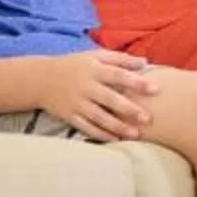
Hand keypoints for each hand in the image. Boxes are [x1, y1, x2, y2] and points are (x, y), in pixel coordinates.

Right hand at [43, 51, 159, 140]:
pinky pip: (86, 127)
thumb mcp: (94, 56)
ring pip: (99, 117)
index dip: (137, 82)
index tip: (155, 89)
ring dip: (117, 126)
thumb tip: (145, 62)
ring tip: (135, 135)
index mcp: (94, 69)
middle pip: (110, 99)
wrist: (40, 79)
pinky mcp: (70, 116)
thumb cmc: (74, 65)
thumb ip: (120, 59)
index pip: (118, 75)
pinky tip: (115, 141)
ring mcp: (77, 103)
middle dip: (129, 109)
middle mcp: (86, 86)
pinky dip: (100, 135)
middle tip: (148, 118)